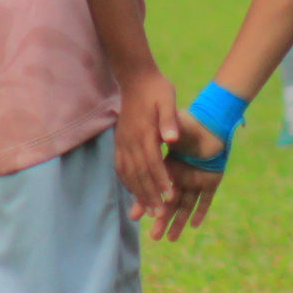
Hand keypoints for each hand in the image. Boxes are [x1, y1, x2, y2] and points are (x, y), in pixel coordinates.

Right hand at [114, 69, 180, 222]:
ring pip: (128, 174)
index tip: (170, 198)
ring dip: (138, 193)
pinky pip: (120, 167)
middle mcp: (130, 140)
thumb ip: (170, 120)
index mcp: (144, 133)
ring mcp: (122, 142)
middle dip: (150, 195)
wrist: (135, 78)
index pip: (153, 163)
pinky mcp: (119, 142)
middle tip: (160, 214)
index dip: (161, 182)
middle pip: (139, 174)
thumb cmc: (156, 90)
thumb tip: (172, 139)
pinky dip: (127, 182)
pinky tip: (134, 192)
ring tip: (149, 210)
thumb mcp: (167, 100)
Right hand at [153, 112, 226, 240]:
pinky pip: (206, 200)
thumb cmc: (191, 123)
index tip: (136, 215)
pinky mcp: (211, 181)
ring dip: (178, 222)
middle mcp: (180, 177)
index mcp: (168, 166)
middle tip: (153, 237)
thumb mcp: (174, 124)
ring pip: (186, 204)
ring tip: (170, 240)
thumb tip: (168, 137)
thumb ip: (170, 129)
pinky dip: (201, 211)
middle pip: (169, 201)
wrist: (213, 121)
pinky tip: (195, 225)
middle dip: (161, 219)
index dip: (147, 200)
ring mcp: (195, 180)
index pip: (155, 186)